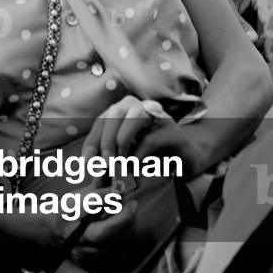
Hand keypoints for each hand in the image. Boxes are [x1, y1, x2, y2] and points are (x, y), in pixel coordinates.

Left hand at [82, 95, 201, 176]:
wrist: (185, 159)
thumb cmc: (150, 155)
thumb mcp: (126, 152)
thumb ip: (109, 153)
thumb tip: (89, 165)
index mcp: (126, 107)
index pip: (103, 119)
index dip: (93, 140)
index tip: (87, 163)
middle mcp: (142, 106)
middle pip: (116, 113)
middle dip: (106, 140)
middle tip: (104, 164)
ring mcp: (160, 117)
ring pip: (134, 117)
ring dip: (122, 140)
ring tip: (119, 162)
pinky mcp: (174, 133)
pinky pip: (151, 139)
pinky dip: (139, 154)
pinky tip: (136, 167)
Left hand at [211, 0, 272, 61]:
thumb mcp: (226, 8)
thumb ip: (240, 24)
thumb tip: (254, 41)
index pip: (269, 20)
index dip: (268, 38)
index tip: (266, 54)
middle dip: (269, 42)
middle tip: (264, 59)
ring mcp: (266, 6)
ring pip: (272, 28)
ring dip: (267, 41)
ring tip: (259, 55)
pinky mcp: (262, 12)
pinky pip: (266, 28)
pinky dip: (262, 38)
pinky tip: (256, 49)